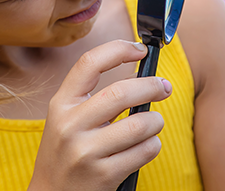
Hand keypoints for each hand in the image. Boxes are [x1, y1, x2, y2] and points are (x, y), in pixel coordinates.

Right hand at [29, 40, 171, 190]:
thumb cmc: (66, 152)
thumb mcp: (67, 118)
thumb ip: (94, 96)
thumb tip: (142, 75)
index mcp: (61, 104)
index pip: (89, 63)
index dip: (118, 49)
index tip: (139, 49)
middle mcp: (70, 125)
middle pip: (121, 92)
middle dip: (151, 86)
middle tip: (163, 88)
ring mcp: (86, 152)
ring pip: (140, 124)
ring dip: (156, 121)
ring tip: (152, 124)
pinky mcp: (103, 175)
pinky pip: (145, 150)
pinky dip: (153, 145)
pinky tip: (144, 146)